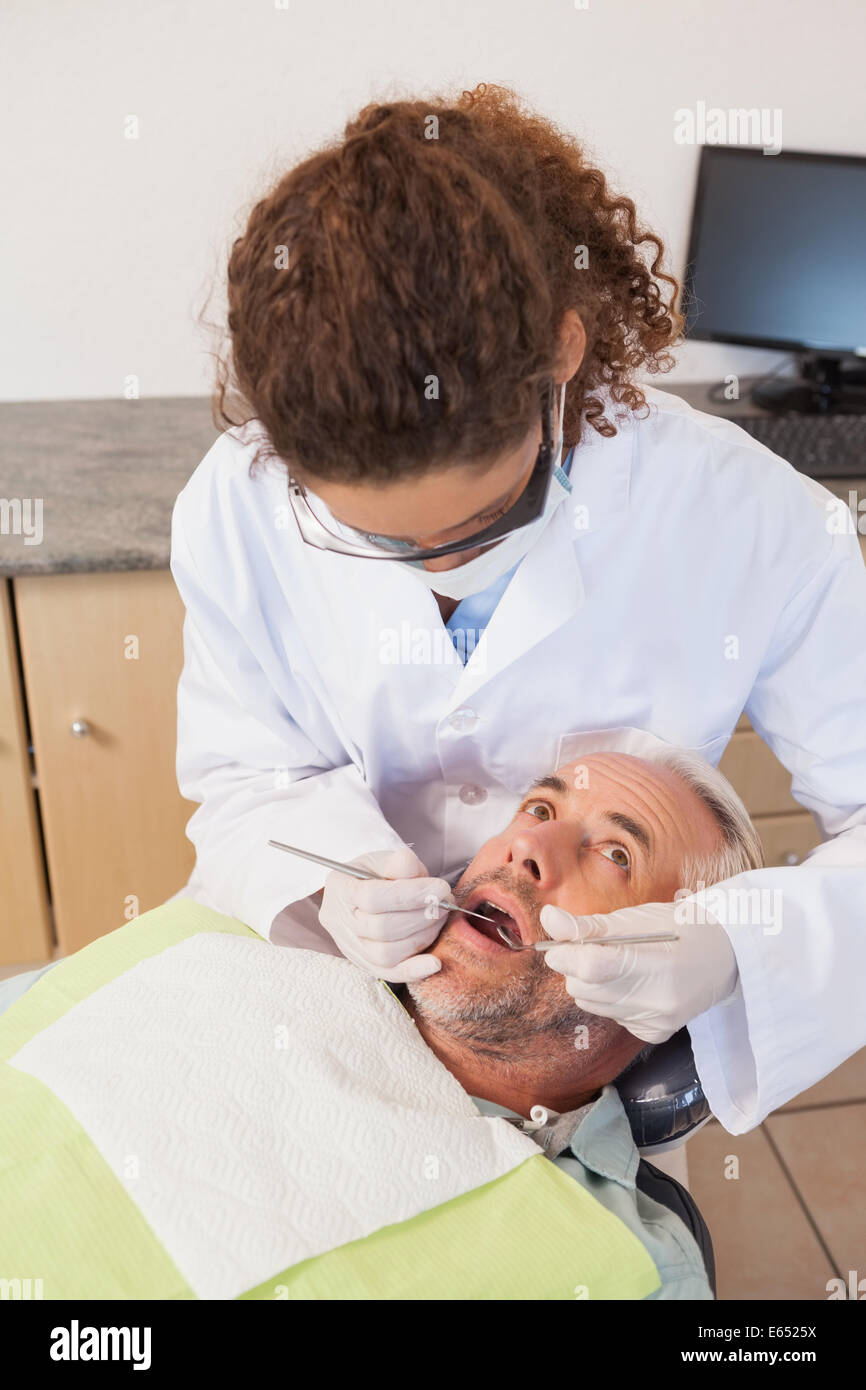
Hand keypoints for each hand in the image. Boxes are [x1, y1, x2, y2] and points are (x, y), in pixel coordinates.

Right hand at [318, 847, 449, 982]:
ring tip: (439, 919)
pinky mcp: (366, 965)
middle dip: (421, 917)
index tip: (440, 888)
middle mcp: (339, 922)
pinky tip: (435, 962)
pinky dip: (414, 970)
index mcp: (340, 889)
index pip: (372, 897)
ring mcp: (351, 947)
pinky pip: (390, 974)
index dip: (409, 895)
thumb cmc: (375, 875)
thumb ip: (396, 862)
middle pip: (381, 928)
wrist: (364, 894)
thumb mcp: (383, 859)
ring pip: (386, 954)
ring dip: (422, 937)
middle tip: (444, 903)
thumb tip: (408, 865)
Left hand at [538, 899, 738, 1043]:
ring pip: (592, 1004)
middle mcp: (656, 1001)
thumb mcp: (635, 918)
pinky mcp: (655, 1034)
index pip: (591, 967)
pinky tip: (635, 984)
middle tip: (597, 948)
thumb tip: (548, 920)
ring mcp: (656, 1022)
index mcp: (654, 964)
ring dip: (593, 984)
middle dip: (578, 967)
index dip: (565, 955)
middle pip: (583, 988)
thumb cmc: (680, 928)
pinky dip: (612, 1000)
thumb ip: (588, 926)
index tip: (559, 945)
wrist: (727, 956)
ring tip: (620, 965)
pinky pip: (611, 1017)